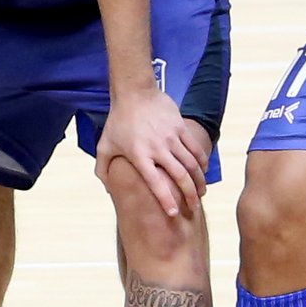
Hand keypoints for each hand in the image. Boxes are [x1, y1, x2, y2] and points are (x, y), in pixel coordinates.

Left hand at [94, 80, 207, 223]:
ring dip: (199, 181)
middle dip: (190, 195)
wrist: (134, 92)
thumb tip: (108, 190)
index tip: (173, 214)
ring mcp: (171, 137)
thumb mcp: (104, 145)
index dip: (165, 200)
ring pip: (192, 164)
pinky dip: (202, 163)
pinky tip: (203, 173)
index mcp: (139, 155)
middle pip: (180, 176)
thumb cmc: (118, 121)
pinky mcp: (181, 128)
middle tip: (194, 208)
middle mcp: (157, 148)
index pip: (155, 182)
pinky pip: (196, 149)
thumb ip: (103, 169)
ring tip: (201, 193)